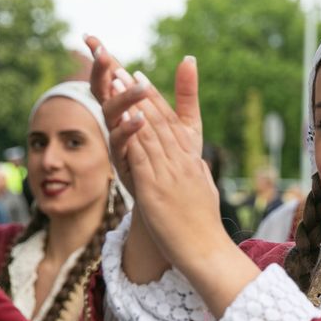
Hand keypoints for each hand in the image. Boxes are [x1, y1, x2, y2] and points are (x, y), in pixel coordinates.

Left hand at [101, 57, 225, 269]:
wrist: (206, 251)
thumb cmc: (204, 227)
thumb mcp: (204, 192)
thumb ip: (197, 174)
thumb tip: (196, 163)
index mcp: (191, 161)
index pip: (172, 122)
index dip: (154, 98)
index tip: (140, 78)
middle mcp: (181, 161)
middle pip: (158, 120)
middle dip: (138, 93)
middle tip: (122, 68)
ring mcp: (169, 173)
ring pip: (147, 131)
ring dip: (129, 105)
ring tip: (114, 83)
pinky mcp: (156, 188)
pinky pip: (141, 155)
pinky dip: (130, 133)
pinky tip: (119, 117)